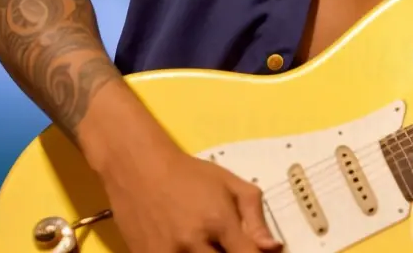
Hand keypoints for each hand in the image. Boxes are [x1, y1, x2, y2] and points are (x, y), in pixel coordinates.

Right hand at [96, 112, 281, 252]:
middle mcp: (193, 245)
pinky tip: (190, 248)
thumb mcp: (230, 184)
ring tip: (209, 242)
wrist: (139, 168)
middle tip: (228, 243)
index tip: (258, 252)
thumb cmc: (188, 174)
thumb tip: (274, 248)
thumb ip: (255, 217)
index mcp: (218, 221)